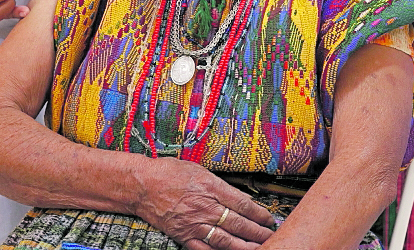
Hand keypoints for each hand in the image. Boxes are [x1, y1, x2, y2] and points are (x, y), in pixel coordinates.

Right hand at [133, 158, 274, 249]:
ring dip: (246, 246)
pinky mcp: (184, 236)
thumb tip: (241, 198)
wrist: (142, 185)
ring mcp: (195, 224)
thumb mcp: (199, 171)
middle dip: (258, 232)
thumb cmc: (169, 173)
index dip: (260, 214)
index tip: (269, 219)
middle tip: (270, 236)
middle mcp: (205, 207)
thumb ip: (221, 185)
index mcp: (211, 187)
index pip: (244, 205)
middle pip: (239, 224)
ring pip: (227, 241)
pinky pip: (205, 249)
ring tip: (259, 248)